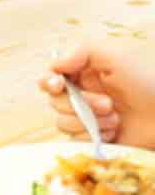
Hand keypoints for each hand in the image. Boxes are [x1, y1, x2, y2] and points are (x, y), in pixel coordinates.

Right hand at [39, 42, 154, 148]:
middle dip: (79, 104)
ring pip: (63, 123)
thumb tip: (54, 66)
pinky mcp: (94, 139)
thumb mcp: (115, 57)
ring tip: (115, 119)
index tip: (58, 85)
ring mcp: (88, 118)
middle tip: (108, 104)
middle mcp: (82, 95)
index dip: (49, 82)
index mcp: (83, 73)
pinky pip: (77, 141)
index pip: (51, 77)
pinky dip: (94, 137)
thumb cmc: (147, 83)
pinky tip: (113, 133)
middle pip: (54, 102)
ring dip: (89, 122)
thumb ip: (80, 53)